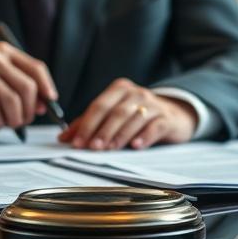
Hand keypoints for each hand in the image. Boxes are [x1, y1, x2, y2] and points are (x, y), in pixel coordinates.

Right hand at [0, 41, 56, 129]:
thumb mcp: (0, 80)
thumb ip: (21, 88)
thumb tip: (45, 105)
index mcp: (5, 51)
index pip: (36, 68)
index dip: (47, 87)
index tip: (51, 102)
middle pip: (27, 87)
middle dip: (30, 110)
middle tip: (24, 121)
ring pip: (12, 101)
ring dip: (13, 119)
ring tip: (8, 123)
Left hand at [59, 78, 196, 149]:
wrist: (173, 114)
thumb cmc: (138, 114)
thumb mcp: (114, 114)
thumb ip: (89, 123)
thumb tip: (64, 137)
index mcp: (120, 89)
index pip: (99, 105)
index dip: (87, 124)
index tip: (77, 142)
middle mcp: (136, 93)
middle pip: (116, 112)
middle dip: (102, 130)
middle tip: (92, 147)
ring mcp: (153, 104)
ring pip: (134, 119)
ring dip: (120, 135)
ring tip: (110, 149)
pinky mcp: (166, 118)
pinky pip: (154, 126)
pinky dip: (144, 136)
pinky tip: (135, 146)